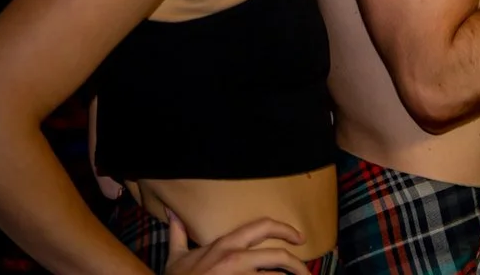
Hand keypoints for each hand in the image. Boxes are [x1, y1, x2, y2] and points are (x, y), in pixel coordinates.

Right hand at [164, 212, 310, 274]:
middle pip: (279, 256)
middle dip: (298, 265)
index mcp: (225, 245)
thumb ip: (178, 233)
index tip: (300, 238)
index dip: (286, 229)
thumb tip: (172, 211)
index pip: (263, 227)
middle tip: (307, 272)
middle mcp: (235, 259)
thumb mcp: (176, 257)